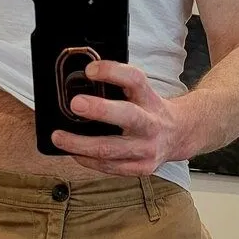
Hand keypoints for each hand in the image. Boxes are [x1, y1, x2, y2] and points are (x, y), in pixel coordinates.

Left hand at [51, 60, 191, 175]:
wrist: (179, 135)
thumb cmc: (151, 110)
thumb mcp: (141, 92)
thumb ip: (118, 87)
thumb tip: (80, 81)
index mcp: (150, 99)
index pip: (134, 79)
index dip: (112, 72)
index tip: (90, 70)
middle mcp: (151, 123)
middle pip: (127, 115)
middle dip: (100, 110)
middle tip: (75, 104)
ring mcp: (147, 149)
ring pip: (110, 149)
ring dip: (80, 144)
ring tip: (59, 137)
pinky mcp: (142, 168)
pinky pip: (109, 167)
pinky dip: (88, 160)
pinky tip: (75, 153)